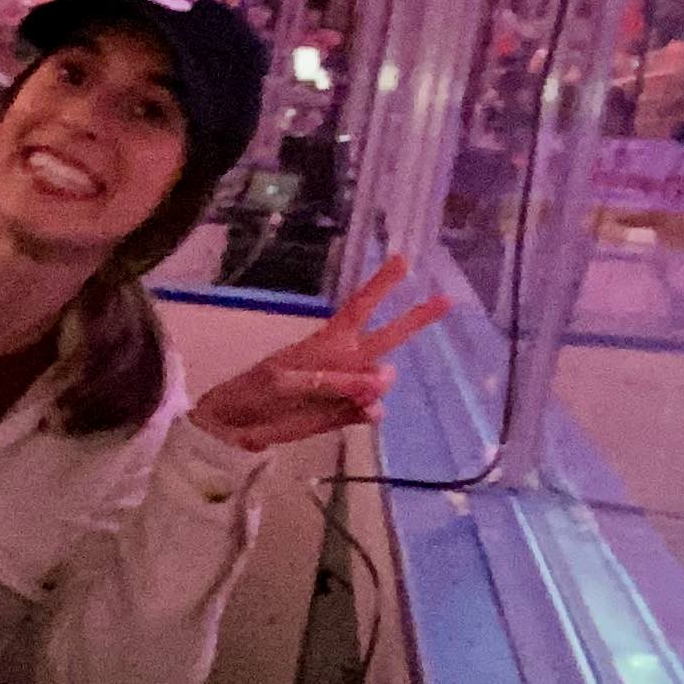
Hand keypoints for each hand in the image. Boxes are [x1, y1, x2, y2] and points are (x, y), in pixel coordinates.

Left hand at [186, 258, 448, 453]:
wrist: (236, 424)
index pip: (361, 307)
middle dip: (415, 318)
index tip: (403, 258)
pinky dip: (370, 411)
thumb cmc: (255, 392)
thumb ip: (332, 382)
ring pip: (381, 381)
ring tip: (361, 390)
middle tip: (447, 299)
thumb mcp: (286, 382)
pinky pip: (370, 411)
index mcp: (329, 342)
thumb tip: (381, 381)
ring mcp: (348, 389)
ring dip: (379, 383)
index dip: (381, 285)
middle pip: (386, 336)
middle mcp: (345, 361)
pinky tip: (364, 412)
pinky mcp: (344, 415)